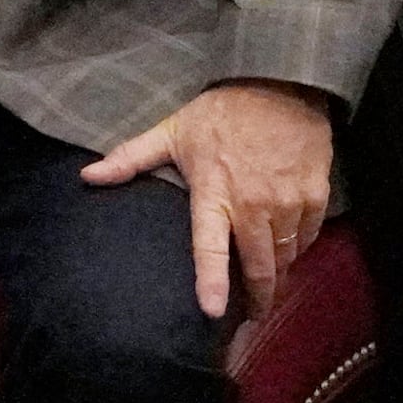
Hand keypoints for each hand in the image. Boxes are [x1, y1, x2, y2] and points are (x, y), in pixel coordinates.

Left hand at [81, 80, 334, 319]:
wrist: (280, 86)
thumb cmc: (220, 113)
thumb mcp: (170, 131)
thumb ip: (130, 159)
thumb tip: (86, 177)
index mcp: (213, 192)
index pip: (209, 246)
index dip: (210, 281)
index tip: (212, 312)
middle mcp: (253, 203)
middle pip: (259, 265)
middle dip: (257, 297)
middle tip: (250, 316)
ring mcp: (288, 202)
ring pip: (285, 255)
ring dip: (277, 274)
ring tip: (268, 289)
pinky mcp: (315, 196)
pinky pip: (307, 237)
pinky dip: (297, 249)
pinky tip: (286, 253)